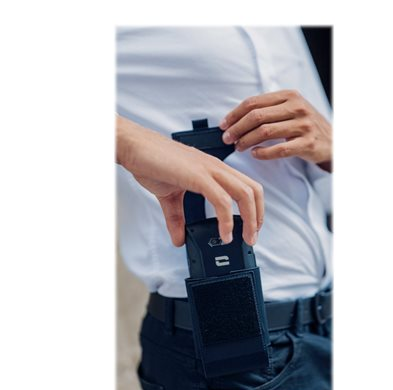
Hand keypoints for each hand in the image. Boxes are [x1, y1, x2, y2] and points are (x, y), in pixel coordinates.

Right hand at [116, 116, 263, 246]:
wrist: (134, 147)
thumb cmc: (152, 162)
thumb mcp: (169, 196)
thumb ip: (177, 218)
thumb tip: (179, 239)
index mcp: (214, 169)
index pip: (247, 186)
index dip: (255, 208)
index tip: (250, 228)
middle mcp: (217, 167)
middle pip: (253, 190)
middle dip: (258, 217)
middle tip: (252, 238)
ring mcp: (209, 170)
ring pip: (245, 194)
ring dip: (249, 220)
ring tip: (244, 239)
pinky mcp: (198, 176)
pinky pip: (222, 200)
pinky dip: (227, 220)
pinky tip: (224, 234)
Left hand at [219, 90, 331, 170]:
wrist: (334, 141)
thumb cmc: (306, 126)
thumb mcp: (291, 109)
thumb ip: (269, 109)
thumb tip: (237, 117)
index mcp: (289, 95)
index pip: (254, 102)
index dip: (235, 114)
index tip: (223, 125)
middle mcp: (297, 107)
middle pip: (257, 116)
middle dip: (237, 128)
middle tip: (227, 139)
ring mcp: (303, 125)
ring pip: (265, 132)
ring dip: (247, 141)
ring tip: (238, 147)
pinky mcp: (307, 143)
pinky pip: (279, 149)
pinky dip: (263, 153)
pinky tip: (255, 154)